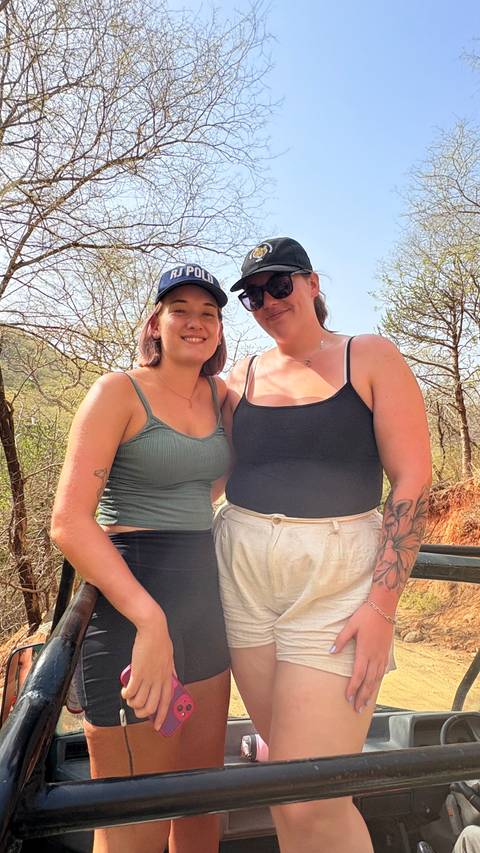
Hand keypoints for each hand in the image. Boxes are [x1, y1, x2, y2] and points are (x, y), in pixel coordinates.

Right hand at [121, 607, 173, 730]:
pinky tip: (125, 691)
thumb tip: (174, 677)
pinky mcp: (138, 672)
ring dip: (133, 704)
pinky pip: (131, 691)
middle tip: (137, 710)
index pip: (167, 702)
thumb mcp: (171, 657)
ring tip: (129, 697)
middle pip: (152, 706)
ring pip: (140, 702)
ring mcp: (149, 677)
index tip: (158, 726)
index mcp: (168, 677)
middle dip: (142, 713)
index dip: (162, 716)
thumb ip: (171, 670)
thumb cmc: (161, 641)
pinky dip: (126, 694)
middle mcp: (160, 680)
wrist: (153, 629)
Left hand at [331, 602, 393, 712]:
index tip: (348, 698)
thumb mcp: (350, 625)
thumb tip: (330, 652)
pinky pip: (382, 672)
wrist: (384, 607)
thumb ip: (340, 640)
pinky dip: (377, 682)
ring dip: (370, 692)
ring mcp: (382, 655)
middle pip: (368, 682)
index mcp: (364, 651)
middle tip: (357, 709)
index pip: (358, 675)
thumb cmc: (366, 615)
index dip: (353, 688)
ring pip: (376, 679)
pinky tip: (374, 686)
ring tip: (365, 703)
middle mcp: (375, 656)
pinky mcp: (386, 652)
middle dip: (362, 697)